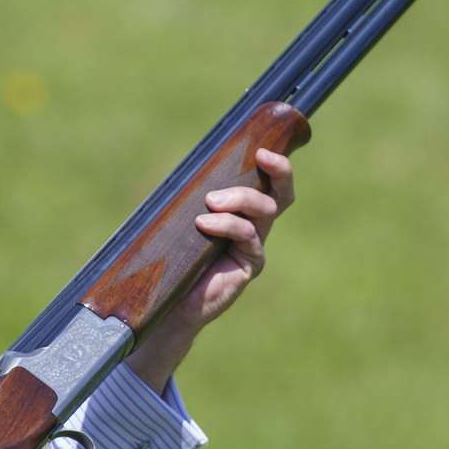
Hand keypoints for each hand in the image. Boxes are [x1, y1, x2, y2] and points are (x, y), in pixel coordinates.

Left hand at [125, 148, 295, 391]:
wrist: (166, 301)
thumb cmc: (171, 257)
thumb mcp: (180, 218)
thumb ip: (190, 196)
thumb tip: (187, 165)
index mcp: (241, 212)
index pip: (267, 183)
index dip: (274, 164)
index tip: (261, 148)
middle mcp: (254, 227)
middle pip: (282, 195)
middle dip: (279, 172)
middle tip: (262, 157)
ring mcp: (254, 247)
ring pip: (265, 211)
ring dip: (241, 198)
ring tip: (211, 201)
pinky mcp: (250, 266)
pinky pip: (248, 237)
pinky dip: (227, 225)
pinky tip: (204, 224)